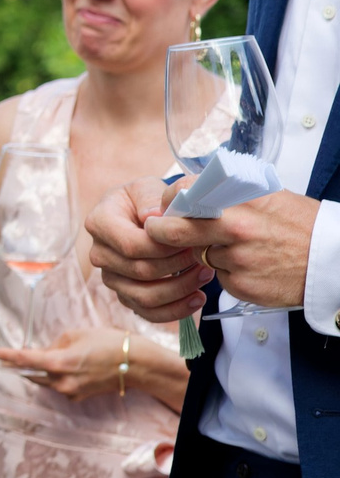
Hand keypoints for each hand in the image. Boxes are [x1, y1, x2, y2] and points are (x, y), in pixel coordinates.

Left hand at [0, 328, 144, 401]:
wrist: (135, 364)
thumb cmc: (107, 344)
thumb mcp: (76, 335)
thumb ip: (54, 345)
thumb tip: (44, 352)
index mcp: (58, 363)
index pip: (25, 360)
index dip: (7, 356)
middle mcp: (61, 381)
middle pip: (31, 373)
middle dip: (20, 365)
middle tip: (7, 358)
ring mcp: (70, 392)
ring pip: (44, 381)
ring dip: (38, 371)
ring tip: (37, 359)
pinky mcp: (78, 397)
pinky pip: (58, 386)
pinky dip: (54, 378)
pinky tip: (61, 368)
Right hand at [87, 177, 209, 321]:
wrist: (141, 215)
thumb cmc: (146, 200)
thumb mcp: (147, 188)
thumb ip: (151, 198)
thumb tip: (154, 218)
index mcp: (99, 223)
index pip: (132, 245)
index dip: (165, 247)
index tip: (191, 240)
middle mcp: (99, 253)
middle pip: (140, 271)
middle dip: (179, 266)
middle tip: (205, 255)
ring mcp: (110, 277)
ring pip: (145, 297)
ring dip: (181, 289)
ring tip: (206, 274)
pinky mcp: (124, 295)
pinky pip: (148, 313)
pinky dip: (176, 310)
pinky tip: (198, 298)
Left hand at [149, 190, 317, 311]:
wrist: (332, 261)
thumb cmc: (298, 225)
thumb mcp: (267, 196)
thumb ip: (227, 195)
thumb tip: (189, 191)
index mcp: (240, 200)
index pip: (184, 193)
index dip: (169, 200)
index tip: (167, 204)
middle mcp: (236, 228)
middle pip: (175, 230)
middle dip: (159, 231)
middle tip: (154, 230)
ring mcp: (238, 259)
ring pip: (199, 255)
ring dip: (206, 253)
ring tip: (239, 248)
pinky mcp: (241, 285)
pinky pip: (219, 276)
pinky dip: (228, 272)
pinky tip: (251, 267)